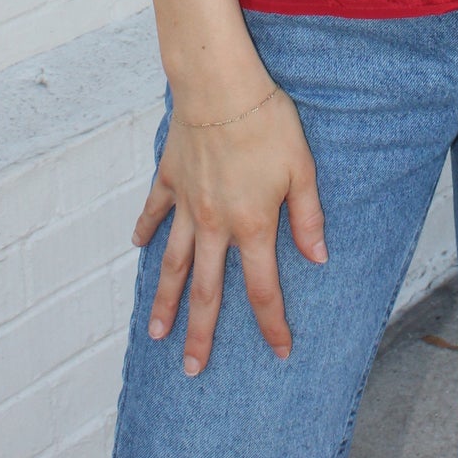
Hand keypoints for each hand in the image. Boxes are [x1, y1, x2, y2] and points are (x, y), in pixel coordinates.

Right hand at [132, 70, 327, 375]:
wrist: (219, 87)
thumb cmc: (266, 122)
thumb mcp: (301, 169)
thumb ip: (308, 217)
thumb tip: (318, 258)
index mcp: (252, 226)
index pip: (263, 289)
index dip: (272, 324)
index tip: (279, 351)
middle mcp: (215, 225)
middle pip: (207, 292)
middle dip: (202, 335)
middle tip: (193, 370)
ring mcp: (187, 204)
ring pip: (173, 264)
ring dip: (165, 301)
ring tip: (157, 333)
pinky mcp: (170, 179)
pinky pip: (154, 212)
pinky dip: (145, 231)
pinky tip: (138, 247)